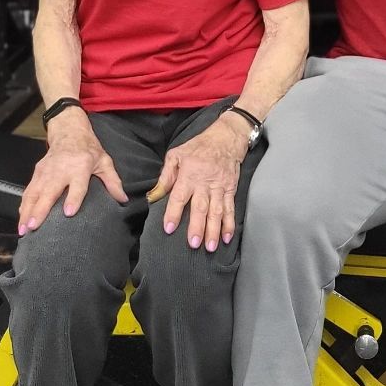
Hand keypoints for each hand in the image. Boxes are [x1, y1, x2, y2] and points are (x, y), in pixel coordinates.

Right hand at [17, 112, 127, 234]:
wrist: (69, 130)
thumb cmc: (88, 148)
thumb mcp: (104, 161)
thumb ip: (113, 181)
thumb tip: (123, 199)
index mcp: (80, 166)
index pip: (77, 185)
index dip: (73, 198)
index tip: (68, 213)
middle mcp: (61, 169)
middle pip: (49, 191)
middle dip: (40, 209)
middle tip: (34, 226)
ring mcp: (46, 170)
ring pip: (34, 192)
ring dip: (27, 210)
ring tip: (23, 229)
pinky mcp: (37, 172)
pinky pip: (29, 190)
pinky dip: (24, 205)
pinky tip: (21, 218)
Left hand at [147, 115, 247, 251]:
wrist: (226, 138)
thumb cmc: (198, 147)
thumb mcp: (176, 154)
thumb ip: (166, 175)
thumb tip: (154, 195)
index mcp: (189, 174)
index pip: (179, 196)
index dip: (174, 212)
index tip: (169, 228)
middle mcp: (204, 182)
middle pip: (200, 207)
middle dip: (197, 227)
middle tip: (193, 244)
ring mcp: (219, 187)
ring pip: (216, 211)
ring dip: (214, 230)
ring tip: (210, 247)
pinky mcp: (230, 190)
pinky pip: (230, 209)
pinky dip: (230, 224)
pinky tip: (227, 238)